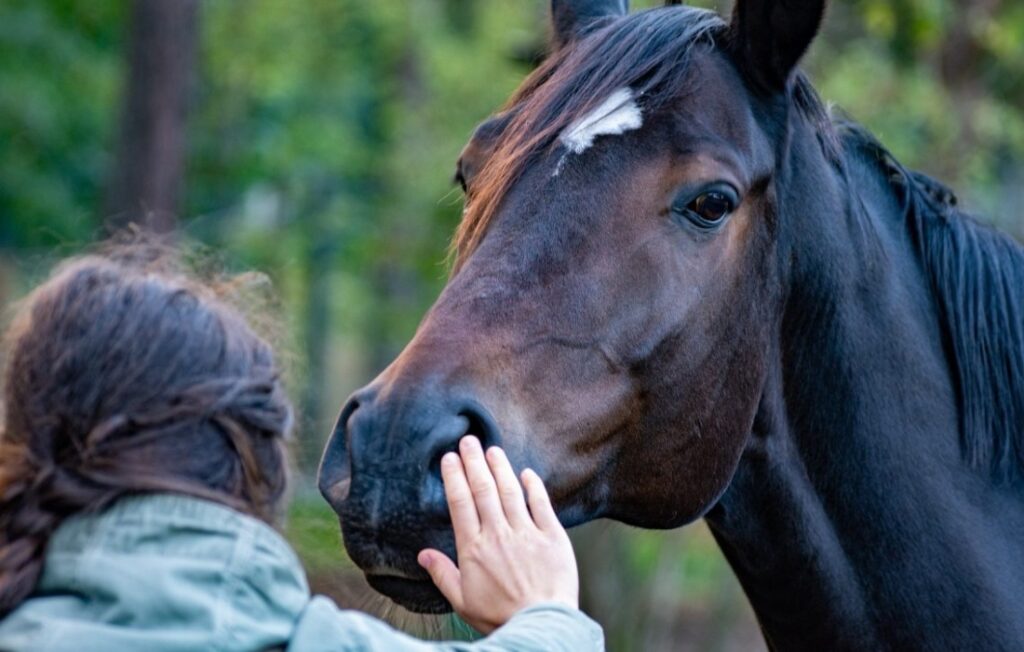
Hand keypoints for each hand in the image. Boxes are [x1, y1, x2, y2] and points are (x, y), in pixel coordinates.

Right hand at [417, 436, 579, 633]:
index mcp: (474, 549)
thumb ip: (443, 574)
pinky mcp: (552, 537)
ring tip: (492, 449)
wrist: (541, 626)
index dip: (454, 477)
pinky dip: (534, 487)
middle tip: (467, 440)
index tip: (449, 458)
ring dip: (500, 467)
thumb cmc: (499, 617)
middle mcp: (498, 535)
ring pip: (510, 491)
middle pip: (483, 490)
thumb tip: (422, 554)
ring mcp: (526, 534)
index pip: (460, 503)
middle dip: (473, 462)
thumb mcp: (462, 601)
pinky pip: (541, 505)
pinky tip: (526, 473)